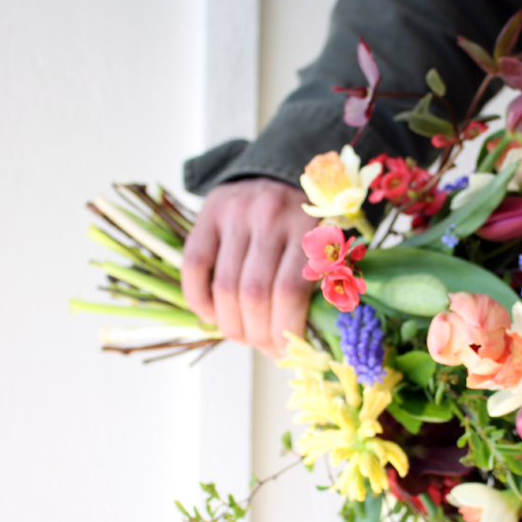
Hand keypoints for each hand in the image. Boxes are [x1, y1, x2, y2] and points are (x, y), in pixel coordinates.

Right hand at [182, 177, 316, 357]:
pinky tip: (213, 316)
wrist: (281, 170)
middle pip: (254, 294)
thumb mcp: (327, 245)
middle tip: (262, 346)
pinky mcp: (210, 212)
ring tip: (241, 335)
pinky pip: (195, 265)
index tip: (285, 351)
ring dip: (230, 325)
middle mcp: (271, 218)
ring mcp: (237, 213)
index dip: (283, 331)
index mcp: (309, 229)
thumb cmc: (308, 223)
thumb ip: (321, 285)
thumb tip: (305, 344)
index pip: (289, 293)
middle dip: (256, 334)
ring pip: (225, 287)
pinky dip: (199, 300)